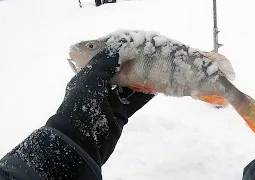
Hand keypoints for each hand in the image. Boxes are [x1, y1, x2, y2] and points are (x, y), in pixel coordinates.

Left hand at [48, 49, 153, 164]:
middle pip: (119, 72)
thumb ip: (105, 62)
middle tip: (148, 53)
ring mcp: (112, 101)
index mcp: (88, 77)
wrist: (81, 142)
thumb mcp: (90, 79)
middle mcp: (100, 87)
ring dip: (141, 78)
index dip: (117, 51)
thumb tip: (122, 45)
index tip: (132, 43)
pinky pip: (135, 101)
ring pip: (130, 86)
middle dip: (132, 64)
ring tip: (155, 67)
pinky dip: (145, 94)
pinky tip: (156, 86)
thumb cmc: (81, 107)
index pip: (104, 59)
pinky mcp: (122, 113)